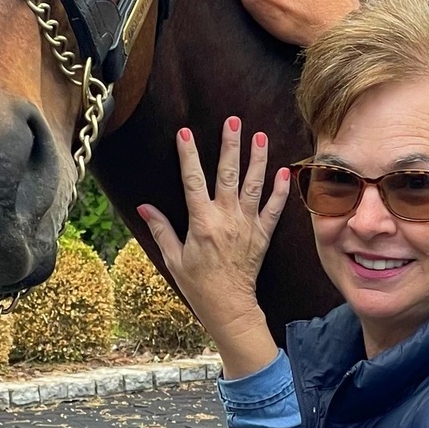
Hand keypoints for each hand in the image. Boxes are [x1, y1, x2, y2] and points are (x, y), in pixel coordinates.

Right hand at [137, 120, 286, 379]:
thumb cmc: (198, 285)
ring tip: (260, 136)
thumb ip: (161, 229)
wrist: (229, 307)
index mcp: (201, 222)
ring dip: (257, 159)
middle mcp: (226, 219)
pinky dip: (280, 190)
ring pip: (253, 185)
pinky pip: (274, 209)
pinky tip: (285, 171)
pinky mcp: (263, 235)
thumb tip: (143, 206)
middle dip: (229, 145)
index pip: (192, 180)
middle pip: (227, 174)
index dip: (188, 155)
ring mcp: (247, 225)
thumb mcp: (173, 258)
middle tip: (233, 120)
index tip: (185, 132)